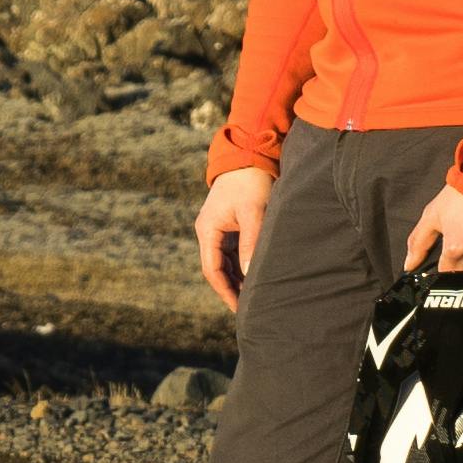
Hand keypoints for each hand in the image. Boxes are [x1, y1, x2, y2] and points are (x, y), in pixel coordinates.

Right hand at [191, 165, 270, 314]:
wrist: (250, 153)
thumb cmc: (252, 182)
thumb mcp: (254, 212)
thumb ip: (251, 243)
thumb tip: (248, 274)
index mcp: (208, 230)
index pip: (212, 270)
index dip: (226, 291)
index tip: (240, 308)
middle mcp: (208, 231)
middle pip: (217, 269)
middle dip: (231, 289)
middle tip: (249, 308)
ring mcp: (218, 228)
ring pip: (224, 263)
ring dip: (236, 279)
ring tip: (254, 297)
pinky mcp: (230, 225)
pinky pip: (232, 252)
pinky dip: (241, 266)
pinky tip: (255, 277)